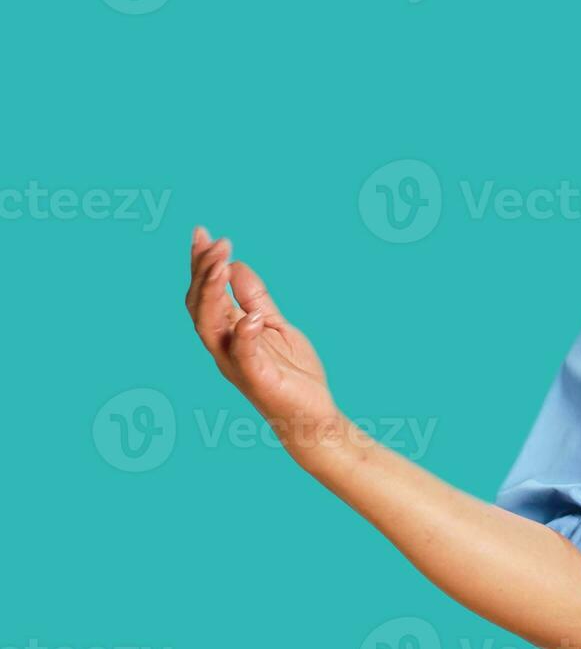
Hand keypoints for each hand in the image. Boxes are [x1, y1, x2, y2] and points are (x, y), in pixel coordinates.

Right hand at [185, 226, 339, 451]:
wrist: (313, 416)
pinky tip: (250, 315)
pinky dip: (244, 334)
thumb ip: (255, 298)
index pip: (205, 294)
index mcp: (228, 333)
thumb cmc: (292, 374)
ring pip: (210, 327)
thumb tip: (236, 265)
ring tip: (222, 263)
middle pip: (199, 306)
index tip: (201, 233)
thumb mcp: (276, 325)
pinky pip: (244, 355)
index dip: (201, 265)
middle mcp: (224, 348)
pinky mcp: (258, 380)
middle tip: (216, 243)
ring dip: (213, 294)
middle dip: (204, 272)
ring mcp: (238, 364)